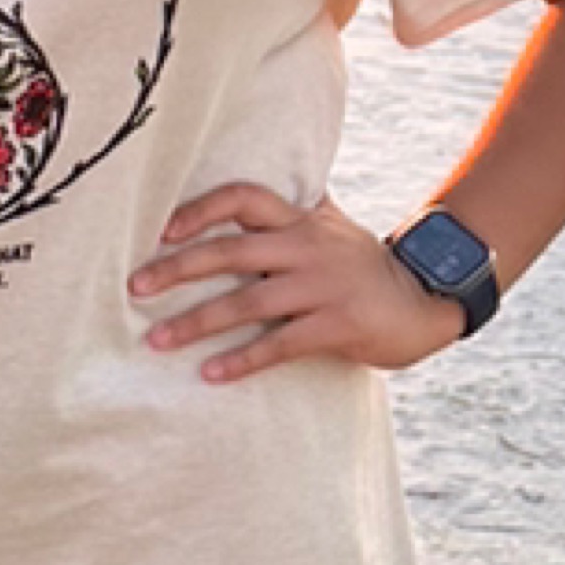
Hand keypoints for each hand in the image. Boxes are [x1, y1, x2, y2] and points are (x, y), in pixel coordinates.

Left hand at [127, 182, 468, 380]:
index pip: (243, 198)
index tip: (162, 230)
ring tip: (157, 340)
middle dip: (179, 268)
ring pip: (248, 301)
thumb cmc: (365, 265)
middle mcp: (307, 246)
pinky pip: (281, 343)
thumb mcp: (331, 226)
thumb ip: (294, 209)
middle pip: (232, 250)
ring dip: (197, 322)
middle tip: (135, 287)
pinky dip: (243, 359)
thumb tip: (251, 190)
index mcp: (301, 221)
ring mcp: (323, 285)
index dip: (200, 210)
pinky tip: (211, 374)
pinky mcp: (338, 324)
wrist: (428, 298)